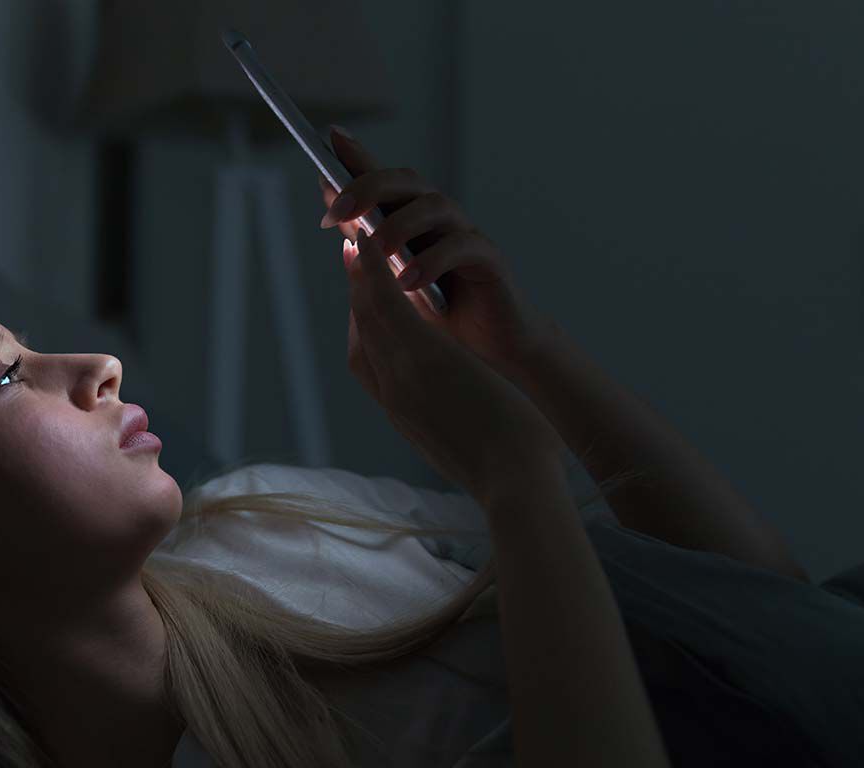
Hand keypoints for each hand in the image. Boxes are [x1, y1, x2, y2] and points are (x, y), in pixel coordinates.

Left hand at [319, 127, 552, 380]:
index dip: (357, 155)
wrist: (486, 351)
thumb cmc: (435, 315)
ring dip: (400, 225)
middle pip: (406, 182)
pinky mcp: (489, 260)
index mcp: (410, 220)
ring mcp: (465, 234)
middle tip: (338, 213)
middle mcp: (438, 219)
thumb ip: (366, 246)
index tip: (328, 137)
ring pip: (435, 206)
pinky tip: (409, 282)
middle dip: (367, 189)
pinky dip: (433, 261)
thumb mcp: (390, 282)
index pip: (381, 179)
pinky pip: (463, 246)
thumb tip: (334, 214)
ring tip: (378, 253)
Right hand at [343, 229, 565, 505]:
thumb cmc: (503, 469)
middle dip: (353, 289)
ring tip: (356, 237)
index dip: (360, 322)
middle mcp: (392, 393)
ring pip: (368, 313)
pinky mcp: (424, 358)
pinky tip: (373, 244)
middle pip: (360, 331)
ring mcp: (403, 374)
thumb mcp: (464, 443)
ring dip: (358, 271)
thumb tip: (463, 408)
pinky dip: (375, 272)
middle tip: (350, 252)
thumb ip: (450, 419)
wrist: (513, 484)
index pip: (367, 361)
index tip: (360, 295)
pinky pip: (389, 305)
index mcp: (402, 413)